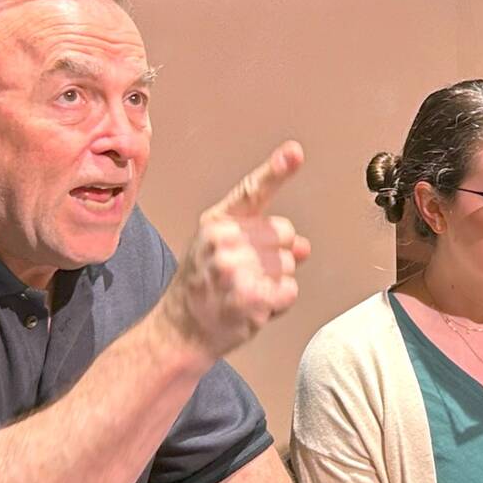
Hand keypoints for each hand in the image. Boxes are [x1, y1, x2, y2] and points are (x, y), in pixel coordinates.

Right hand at [159, 141, 313, 360]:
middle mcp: (223, 240)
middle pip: (285, 234)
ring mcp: (235, 268)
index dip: (277, 169)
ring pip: (290, 265)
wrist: (179, 331)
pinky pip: (289, 291)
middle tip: (246, 275)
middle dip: (277, 255)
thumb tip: (302, 245)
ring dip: (276, 282)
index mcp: (216, 223)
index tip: (295, 151)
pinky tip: (253, 308)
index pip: (252, 191)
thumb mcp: (221, 253)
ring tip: (245, 292)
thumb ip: (261, 240)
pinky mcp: (249, 296)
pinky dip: (279, 303)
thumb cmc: (202, 289)